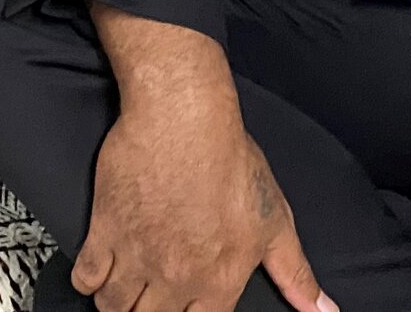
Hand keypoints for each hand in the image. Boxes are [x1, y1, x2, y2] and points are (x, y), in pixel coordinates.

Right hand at [75, 96, 332, 311]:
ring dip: (117, 304)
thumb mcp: (274, 219)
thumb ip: (295, 273)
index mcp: (219, 281)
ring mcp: (137, 256)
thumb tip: (324, 311)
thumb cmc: (230, 160)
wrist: (184, 118)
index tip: (179, 308)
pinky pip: (86, 277)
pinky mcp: (105, 230)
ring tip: (121, 294)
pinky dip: (89, 281)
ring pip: (114, 307)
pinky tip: (98, 272)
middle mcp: (177, 278)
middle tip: (147, 301)